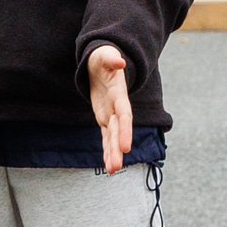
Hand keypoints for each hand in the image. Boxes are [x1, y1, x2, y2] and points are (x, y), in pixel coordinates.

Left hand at [86, 43, 135, 174]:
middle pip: (118, 131)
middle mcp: (118, 108)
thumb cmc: (103, 59)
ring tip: (112, 171)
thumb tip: (120, 63)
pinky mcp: (104, 118)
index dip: (125, 131)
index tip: (125, 147)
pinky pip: (105, 136)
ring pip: (112, 137)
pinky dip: (107, 150)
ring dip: (112, 154)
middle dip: (117, 149)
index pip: (124, 116)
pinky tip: (108, 165)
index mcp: (119, 95)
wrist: (101, 64)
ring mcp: (111, 114)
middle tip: (117, 167)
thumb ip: (112, 59)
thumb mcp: (105, 56)